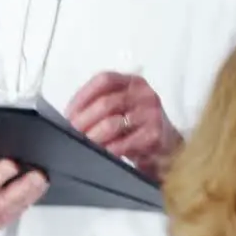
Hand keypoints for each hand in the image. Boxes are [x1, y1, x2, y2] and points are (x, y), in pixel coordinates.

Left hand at [65, 71, 182, 178]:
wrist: (167, 147)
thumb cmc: (137, 126)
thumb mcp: (121, 108)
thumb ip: (99, 105)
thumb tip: (70, 118)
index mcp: (132, 82)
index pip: (104, 80)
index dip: (83, 96)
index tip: (69, 113)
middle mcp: (144, 93)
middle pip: (106, 103)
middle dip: (83, 121)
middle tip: (72, 134)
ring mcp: (152, 113)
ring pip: (113, 124)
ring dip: (93, 137)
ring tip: (83, 145)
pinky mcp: (155, 135)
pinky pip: (125, 143)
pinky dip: (109, 150)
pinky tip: (102, 155)